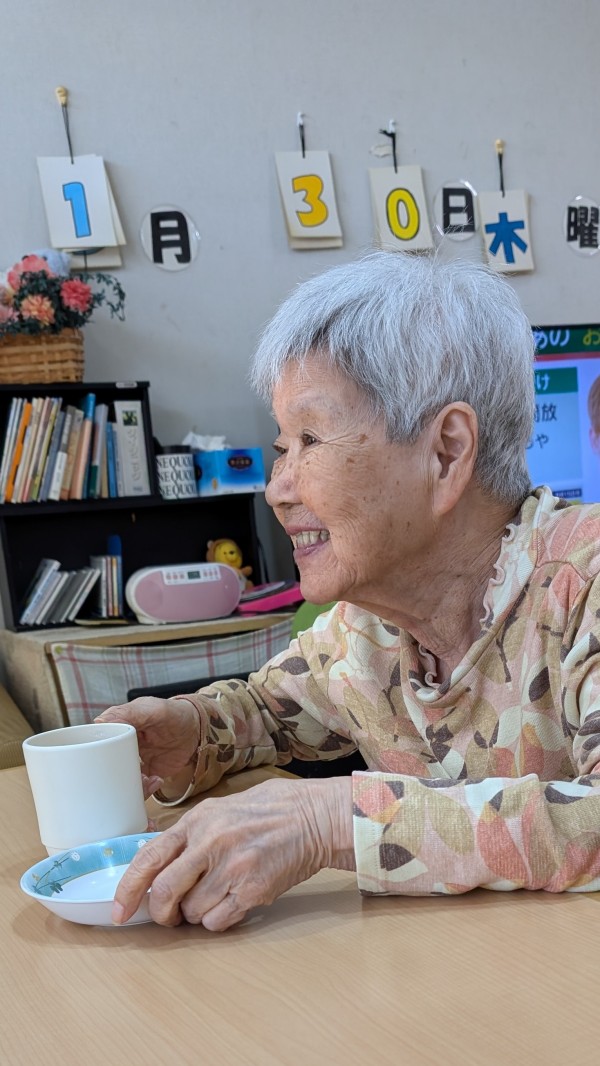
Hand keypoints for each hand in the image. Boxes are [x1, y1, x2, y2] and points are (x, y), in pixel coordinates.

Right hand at [95, 696, 199, 795]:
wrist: (197, 730)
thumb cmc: (174, 714)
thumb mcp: (152, 710)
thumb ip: (128, 713)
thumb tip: (99, 721)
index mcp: (117, 727)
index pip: (97, 742)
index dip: (95, 753)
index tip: (98, 762)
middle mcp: (121, 746)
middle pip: (104, 765)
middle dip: (110, 775)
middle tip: (127, 774)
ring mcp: (133, 761)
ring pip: (119, 779)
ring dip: (128, 784)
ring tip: (144, 779)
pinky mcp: (145, 774)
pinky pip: (136, 788)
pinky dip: (142, 790)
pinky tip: (155, 781)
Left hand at [112, 776, 355, 930]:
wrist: (315, 816)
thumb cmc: (270, 809)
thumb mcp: (221, 809)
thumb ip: (190, 834)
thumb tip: (157, 863)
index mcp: (198, 819)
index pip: (149, 858)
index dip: (128, 889)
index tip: (119, 911)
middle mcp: (211, 842)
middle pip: (165, 893)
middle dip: (161, 913)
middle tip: (168, 916)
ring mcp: (233, 868)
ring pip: (192, 912)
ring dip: (197, 914)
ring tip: (216, 895)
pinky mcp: (254, 890)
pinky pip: (218, 922)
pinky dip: (219, 920)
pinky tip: (233, 902)